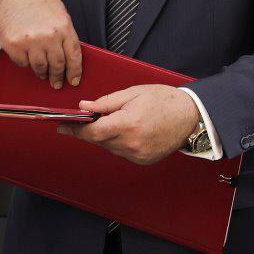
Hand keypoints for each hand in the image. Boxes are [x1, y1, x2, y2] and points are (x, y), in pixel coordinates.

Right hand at [0, 0, 82, 88]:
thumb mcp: (57, 9)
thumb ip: (64, 30)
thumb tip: (70, 51)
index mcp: (62, 26)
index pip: (74, 55)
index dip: (75, 71)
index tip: (74, 79)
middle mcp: (48, 36)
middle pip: (58, 65)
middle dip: (58, 76)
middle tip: (57, 82)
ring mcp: (30, 42)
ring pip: (40, 68)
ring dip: (43, 73)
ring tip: (43, 74)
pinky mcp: (14, 46)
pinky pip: (23, 63)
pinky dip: (26, 64)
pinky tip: (27, 59)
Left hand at [56, 85, 199, 164]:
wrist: (190, 116)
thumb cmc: (164, 100)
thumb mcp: (132, 93)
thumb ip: (106, 102)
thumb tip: (85, 107)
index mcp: (127, 124)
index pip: (92, 132)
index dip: (75, 129)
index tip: (62, 126)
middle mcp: (131, 143)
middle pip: (98, 140)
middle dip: (90, 129)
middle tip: (87, 118)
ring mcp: (138, 154)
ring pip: (109, 147)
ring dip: (105, 135)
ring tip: (116, 120)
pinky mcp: (143, 160)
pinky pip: (121, 152)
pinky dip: (118, 142)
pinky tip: (126, 130)